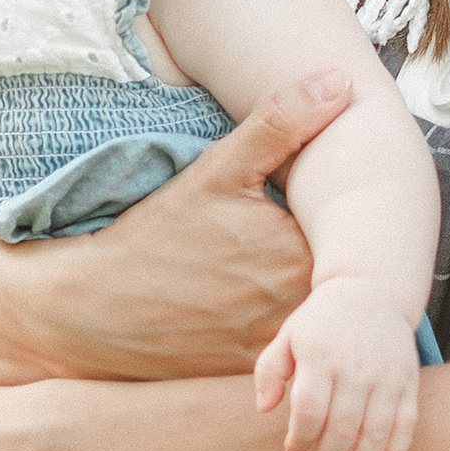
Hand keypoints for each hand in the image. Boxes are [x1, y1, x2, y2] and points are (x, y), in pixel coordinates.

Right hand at [53, 68, 347, 376]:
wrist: (92, 307)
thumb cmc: (156, 234)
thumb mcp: (218, 169)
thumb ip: (282, 123)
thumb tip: (339, 82)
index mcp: (301, 252)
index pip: (356, 232)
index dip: (347, 214)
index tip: (337, 200)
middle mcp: (298, 305)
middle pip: (342, 277)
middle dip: (334, 254)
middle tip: (298, 231)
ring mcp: (277, 344)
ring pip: (319, 314)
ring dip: (313, 293)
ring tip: (274, 268)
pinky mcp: (254, 369)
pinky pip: (290, 348)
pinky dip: (288, 330)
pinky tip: (254, 303)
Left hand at [253, 278, 423, 450]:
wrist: (374, 292)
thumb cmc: (323, 321)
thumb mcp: (289, 335)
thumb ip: (270, 370)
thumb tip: (264, 408)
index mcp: (322, 356)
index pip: (310, 410)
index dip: (300, 437)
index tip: (293, 448)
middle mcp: (357, 368)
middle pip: (342, 428)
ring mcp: (387, 377)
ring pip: (375, 433)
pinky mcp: (408, 382)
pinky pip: (406, 425)